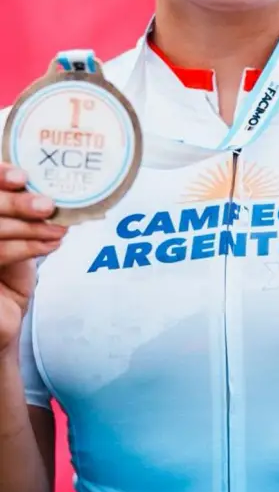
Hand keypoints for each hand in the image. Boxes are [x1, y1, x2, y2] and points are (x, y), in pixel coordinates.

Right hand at [0, 164, 66, 355]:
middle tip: (47, 205)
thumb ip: (26, 208)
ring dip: (31, 227)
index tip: (22, 177)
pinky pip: (0, 252)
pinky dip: (29, 247)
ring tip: (59, 229)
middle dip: (17, 203)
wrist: (4, 314)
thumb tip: (53, 188)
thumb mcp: (19, 230)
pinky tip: (51, 244)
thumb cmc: (10, 268)